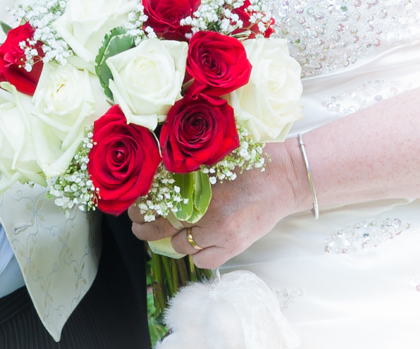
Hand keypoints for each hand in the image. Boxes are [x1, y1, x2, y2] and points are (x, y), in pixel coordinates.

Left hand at [127, 136, 312, 268]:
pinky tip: (198, 242)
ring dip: (173, 239)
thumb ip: (188, 169)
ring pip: (180, 246)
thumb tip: (156, 177)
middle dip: (145, 228)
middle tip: (138, 225)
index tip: (134, 207)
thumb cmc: (252, 162)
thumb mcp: (215, 158)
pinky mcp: (234, 248)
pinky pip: (202, 261)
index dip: (140, 208)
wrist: (285, 179)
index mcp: (200, 187)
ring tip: (170, 231)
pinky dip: (196, 254)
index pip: (157, 204)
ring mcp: (221, 234)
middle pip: (162, 228)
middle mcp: (208, 213)